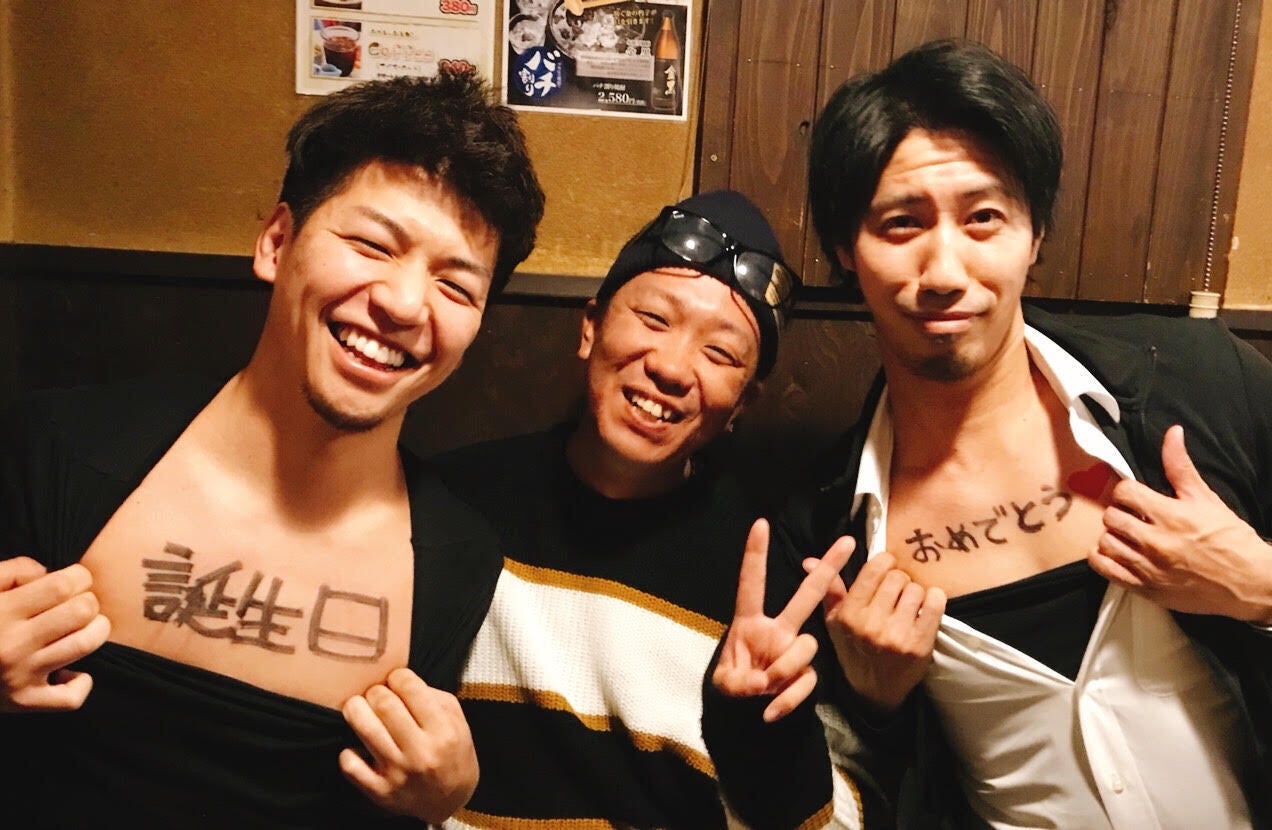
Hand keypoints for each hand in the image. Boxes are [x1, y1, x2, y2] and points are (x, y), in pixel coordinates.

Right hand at [0, 558, 110, 712]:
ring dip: (97, 631)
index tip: (75, 581)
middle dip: (89, 601)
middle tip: (78, 603)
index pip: (62, 586)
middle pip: (81, 612)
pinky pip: (70, 697)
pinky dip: (81, 683)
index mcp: (1, 612)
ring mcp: (19, 676)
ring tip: (85, 627)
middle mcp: (11, 645)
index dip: (79, 577)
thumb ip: (12, 571)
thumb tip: (47, 573)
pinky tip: (70, 670)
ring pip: (85, 644)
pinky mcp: (22, 702)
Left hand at [341, 668, 477, 821]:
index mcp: (444, 731)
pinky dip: (348, 750)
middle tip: (377, 695)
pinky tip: (358, 745)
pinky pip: (350, 764)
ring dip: (356, 710)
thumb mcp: (457, 720)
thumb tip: (397, 679)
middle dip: (376, 691)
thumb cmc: (452, 753)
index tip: (396, 680)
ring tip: (359, 708)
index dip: (398, 676)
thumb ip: (432, 696)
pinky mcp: (379, 792)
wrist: (451, 801)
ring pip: (364, 728)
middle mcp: (421, 753)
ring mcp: (398, 774)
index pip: (410, 687)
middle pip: (383, 704)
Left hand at [711, 518, 854, 722]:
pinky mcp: (806, 674)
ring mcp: (794, 650)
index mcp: (750, 621)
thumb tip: (766, 681)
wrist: (747, 712)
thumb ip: (741, 681)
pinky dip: (788, 699)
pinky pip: (806, 681)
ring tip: (764, 686)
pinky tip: (771, 712)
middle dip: (827, 568)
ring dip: (784, 669)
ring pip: (805, 647)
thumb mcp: (726, 684)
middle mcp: (778, 629)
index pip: (752, 584)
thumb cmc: (733, 685)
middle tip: (848, 541)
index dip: (755, 555)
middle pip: (806, 595)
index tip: (760, 523)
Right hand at [821, 552, 944, 713]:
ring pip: (916, 589)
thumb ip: (829, 590)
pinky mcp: (920, 645)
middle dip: (899, 580)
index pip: (873, 570)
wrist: (875, 692)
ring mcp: (897, 635)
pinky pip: (935, 604)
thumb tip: (811, 561)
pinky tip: (926, 607)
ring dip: (915, 593)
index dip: (884, 562)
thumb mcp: (834, 622)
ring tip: (908, 605)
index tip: (887, 567)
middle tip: (897, 592)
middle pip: (897, 577)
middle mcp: (871, 624)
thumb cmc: (854, 650)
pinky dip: (934, 600)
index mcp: (848, 615)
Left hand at [1089, 424, 1271, 622]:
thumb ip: (1181, 467)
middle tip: (1133, 516)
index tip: (1136, 497)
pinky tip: (1115, 552)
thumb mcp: (1207, 499)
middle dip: (1120, 512)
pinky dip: (1102, 558)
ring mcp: (1149, 568)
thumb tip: (1172, 433)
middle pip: (1111, 517)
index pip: (1124, 492)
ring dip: (1113, 535)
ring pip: (1106, 542)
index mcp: (1170, 516)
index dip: (1127, 491)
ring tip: (1128, 534)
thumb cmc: (1230, 539)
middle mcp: (1156, 542)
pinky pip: (1104, 569)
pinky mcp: (1146, 589)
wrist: (1249, 583)